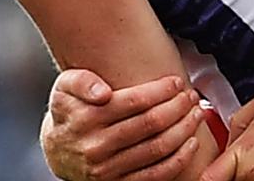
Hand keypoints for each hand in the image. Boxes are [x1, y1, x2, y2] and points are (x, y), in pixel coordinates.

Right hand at [42, 69, 206, 180]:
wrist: (57, 150)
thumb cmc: (70, 111)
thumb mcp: (65, 87)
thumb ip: (82, 81)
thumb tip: (103, 93)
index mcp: (86, 118)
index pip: (135, 101)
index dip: (161, 90)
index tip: (176, 82)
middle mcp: (97, 146)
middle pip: (151, 124)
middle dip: (178, 107)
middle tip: (190, 96)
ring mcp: (108, 169)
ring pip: (157, 148)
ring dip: (184, 130)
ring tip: (195, 114)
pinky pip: (156, 174)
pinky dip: (179, 159)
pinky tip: (191, 142)